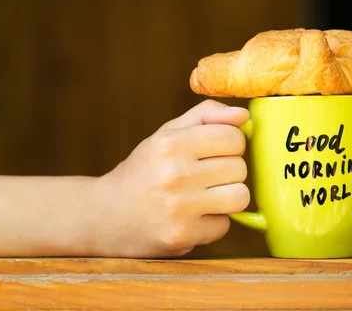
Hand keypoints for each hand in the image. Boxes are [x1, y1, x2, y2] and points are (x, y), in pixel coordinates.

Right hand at [88, 99, 250, 257]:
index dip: (230, 145)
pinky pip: (224, 225)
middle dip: (228, 172)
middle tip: (206, 177)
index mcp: (170, 143)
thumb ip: (206, 116)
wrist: (107, 215)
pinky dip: (213, 223)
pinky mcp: (182, 235)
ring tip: (206, 196)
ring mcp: (178, 207)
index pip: (233, 138)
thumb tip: (244, 115)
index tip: (215, 152)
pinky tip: (193, 217)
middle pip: (239, 167)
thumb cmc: (145, 170)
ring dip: (227, 198)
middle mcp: (174, 173)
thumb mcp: (167, 133)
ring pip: (240, 196)